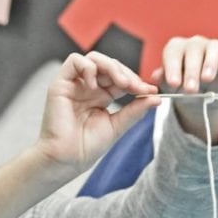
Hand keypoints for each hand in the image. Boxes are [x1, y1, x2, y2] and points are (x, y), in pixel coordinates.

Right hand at [34, 51, 158, 179]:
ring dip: (111, 67)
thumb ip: (135, 110)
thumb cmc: (87, 147)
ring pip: (94, 59)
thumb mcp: (117, 126)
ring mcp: (74, 85)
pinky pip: (74, 61)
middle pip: (109, 65)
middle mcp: (87, 88)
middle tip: (137, 86)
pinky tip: (94, 86)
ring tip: (121, 83)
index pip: (120, 77)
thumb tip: (157, 98)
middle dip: (126, 72)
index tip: (152, 89)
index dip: (136, 80)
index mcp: (100, 96)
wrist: (67, 159)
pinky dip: (88, 68)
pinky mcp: (60, 84)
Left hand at [151, 36, 217, 140]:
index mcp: (177, 49)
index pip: (173, 52)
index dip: (172, 67)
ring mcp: (216, 47)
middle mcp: (196, 44)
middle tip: (190, 89)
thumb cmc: (184, 87)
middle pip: (193, 50)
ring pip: (214, 47)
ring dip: (210, 63)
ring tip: (207, 79)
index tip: (173, 84)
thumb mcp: (172, 87)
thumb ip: (164, 80)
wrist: (205, 95)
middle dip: (191, 70)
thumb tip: (156, 76)